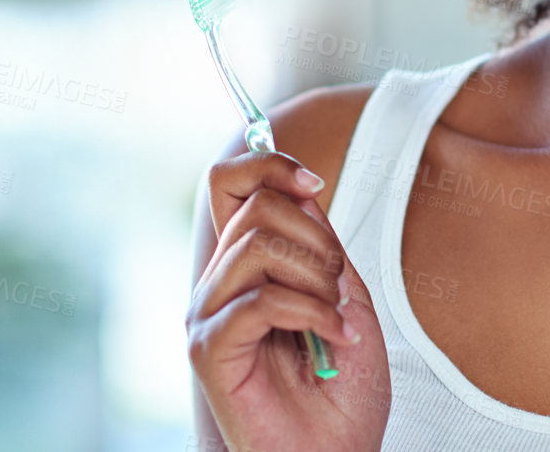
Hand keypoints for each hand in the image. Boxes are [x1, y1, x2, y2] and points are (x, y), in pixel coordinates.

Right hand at [188, 149, 391, 451]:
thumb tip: (296, 185)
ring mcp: (206, 314)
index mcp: (243, 263)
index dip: (268, 164)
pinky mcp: (208, 349)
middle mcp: (217, 282)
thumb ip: (318, 241)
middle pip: (254, 206)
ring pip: (258, 245)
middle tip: (340, 286)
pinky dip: (311, 313)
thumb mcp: (343, 293)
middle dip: (317, 237)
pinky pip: (260, 299)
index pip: (228, 181)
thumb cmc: (342, 385)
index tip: (314, 184)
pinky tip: (332, 340)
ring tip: (337, 318)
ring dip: (317, 278)